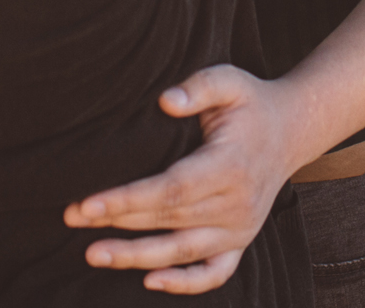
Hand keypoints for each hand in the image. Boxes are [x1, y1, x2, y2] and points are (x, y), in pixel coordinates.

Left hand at [65, 64, 314, 294]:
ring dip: (135, 256)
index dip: (128, 199)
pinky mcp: (241, 242)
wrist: (292, 130)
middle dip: (116, 221)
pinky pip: (214, 274)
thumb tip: (165, 101)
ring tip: (94, 253)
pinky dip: (185, 284)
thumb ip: (199, 86)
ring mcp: (241, 228)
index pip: (172, 189)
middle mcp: (237, 204)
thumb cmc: (251, 103)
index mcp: (230, 165)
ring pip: (182, 251)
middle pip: (168, 220)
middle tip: (72, 217)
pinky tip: (150, 281)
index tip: (88, 202)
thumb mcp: (230, 81)